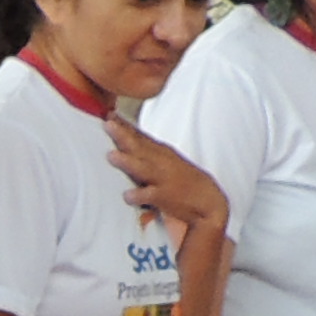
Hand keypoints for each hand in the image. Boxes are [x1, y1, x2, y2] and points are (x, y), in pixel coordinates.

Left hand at [108, 118, 225, 242]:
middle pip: (139, 147)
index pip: (140, 136)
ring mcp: (163, 179)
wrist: (208, 201)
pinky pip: (150, 196)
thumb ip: (146, 149)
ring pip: (143, 168)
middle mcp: (161, 162)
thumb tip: (124, 136)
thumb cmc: (182, 179)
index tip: (109, 114)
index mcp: (161, 152)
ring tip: (111, 155)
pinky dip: (139, 195)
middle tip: (107, 125)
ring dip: (127, 162)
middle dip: (123, 135)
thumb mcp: (166, 160)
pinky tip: (127, 195)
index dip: (125, 125)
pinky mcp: (165, 196)